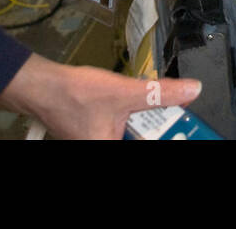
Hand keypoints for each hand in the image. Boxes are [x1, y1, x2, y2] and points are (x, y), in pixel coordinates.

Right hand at [1, 54, 202, 138]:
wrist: (43, 86)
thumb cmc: (76, 94)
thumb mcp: (125, 92)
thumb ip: (160, 93)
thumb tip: (192, 90)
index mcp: (110, 149)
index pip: (150, 146)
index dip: (169, 136)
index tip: (185, 128)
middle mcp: (103, 148)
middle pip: (143, 139)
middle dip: (158, 129)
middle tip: (176, 117)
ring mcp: (98, 142)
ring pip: (134, 135)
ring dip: (147, 123)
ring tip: (162, 109)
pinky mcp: (95, 133)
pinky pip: (122, 130)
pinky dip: (133, 118)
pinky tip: (137, 104)